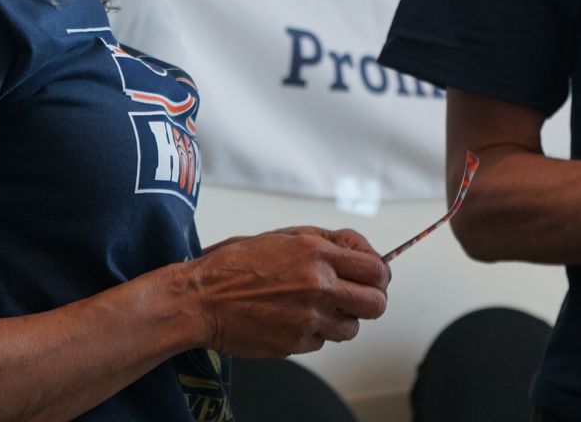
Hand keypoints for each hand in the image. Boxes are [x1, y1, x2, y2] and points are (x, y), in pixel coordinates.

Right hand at [186, 227, 389, 355]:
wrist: (201, 299)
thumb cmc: (236, 265)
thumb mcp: (284, 236)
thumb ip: (325, 242)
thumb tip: (358, 253)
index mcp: (317, 253)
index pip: (376, 269)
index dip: (379, 273)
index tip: (371, 274)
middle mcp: (319, 286)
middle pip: (376, 303)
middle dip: (371, 300)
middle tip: (356, 297)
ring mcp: (309, 318)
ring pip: (352, 328)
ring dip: (342, 319)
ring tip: (318, 308)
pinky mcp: (296, 343)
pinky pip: (323, 341)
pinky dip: (315, 332)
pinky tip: (293, 319)